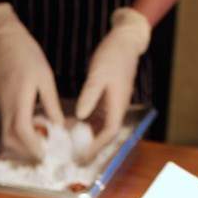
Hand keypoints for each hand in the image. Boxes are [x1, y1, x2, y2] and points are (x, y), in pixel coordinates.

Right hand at [0, 3, 64, 159]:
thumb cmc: (25, 54)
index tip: (44, 154)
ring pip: (7, 133)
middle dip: (25, 151)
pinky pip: (7, 123)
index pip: (22, 132)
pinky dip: (18, 131)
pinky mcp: (0, 101)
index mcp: (18, 101)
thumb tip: (58, 124)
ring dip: (21, 142)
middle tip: (42, 152)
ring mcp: (1, 105)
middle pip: (10, 139)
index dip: (33, 146)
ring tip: (39, 140)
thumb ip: (51, 104)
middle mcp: (6, 106)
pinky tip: (33, 126)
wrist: (2, 40)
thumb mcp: (45, 78)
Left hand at [75, 8, 150, 163]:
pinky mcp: (108, 97)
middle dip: (92, 146)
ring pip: (101, 125)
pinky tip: (75, 124)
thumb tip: (81, 116)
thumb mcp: (98, 74)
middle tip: (75, 157)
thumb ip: (89, 95)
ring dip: (89, 136)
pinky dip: (87, 122)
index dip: (97, 146)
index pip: (108, 132)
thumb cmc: (113, 55)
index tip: (84, 156)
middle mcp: (117, 106)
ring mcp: (113, 102)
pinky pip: (98, 115)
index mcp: (117, 104)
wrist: (124, 40)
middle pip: (105, 133)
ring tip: (72, 145)